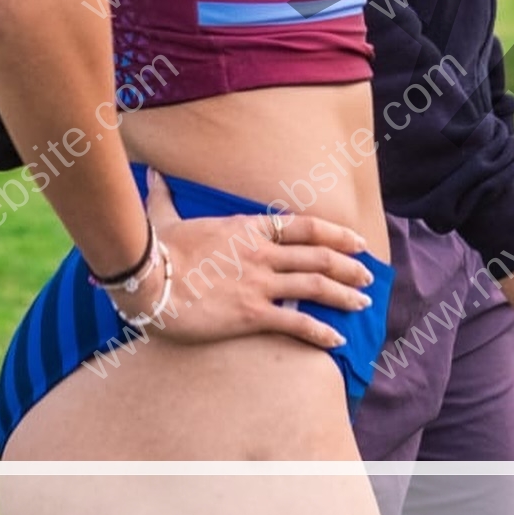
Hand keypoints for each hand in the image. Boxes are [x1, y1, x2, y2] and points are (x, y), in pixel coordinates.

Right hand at [109, 169, 376, 350]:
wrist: (146, 279)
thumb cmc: (155, 249)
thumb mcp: (164, 217)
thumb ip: (164, 198)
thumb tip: (152, 175)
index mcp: (248, 229)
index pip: (304, 227)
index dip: (336, 233)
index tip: (356, 241)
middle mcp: (261, 254)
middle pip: (318, 257)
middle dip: (348, 267)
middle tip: (367, 277)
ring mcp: (259, 283)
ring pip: (315, 286)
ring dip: (343, 295)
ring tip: (362, 304)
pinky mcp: (251, 314)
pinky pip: (295, 322)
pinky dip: (320, 330)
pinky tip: (337, 339)